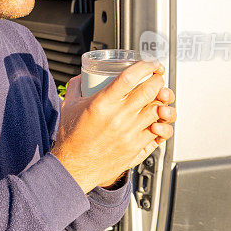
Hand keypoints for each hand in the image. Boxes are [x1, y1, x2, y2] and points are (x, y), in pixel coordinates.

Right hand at [51, 60, 176, 193]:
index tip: (150, 63)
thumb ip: (76, 86)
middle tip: (156, 77)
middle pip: (150, 90)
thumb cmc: (71, 138)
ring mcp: (130, 133)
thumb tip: (85, 75)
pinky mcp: (136, 147)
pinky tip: (156, 118)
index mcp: (103, 103)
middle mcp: (119, 117)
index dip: (145, 66)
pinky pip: (158, 130)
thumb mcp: (68, 105)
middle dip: (158, 79)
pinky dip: (161, 122)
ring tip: (158, 97)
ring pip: (158, 109)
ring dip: (162, 100)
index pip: (130, 77)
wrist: (74, 167)